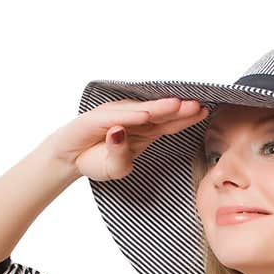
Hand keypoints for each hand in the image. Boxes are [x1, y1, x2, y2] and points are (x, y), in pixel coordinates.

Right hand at [45, 97, 209, 181]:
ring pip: (141, 111)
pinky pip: (116, 117)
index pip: (170, 124)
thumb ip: (121, 157)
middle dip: (179, 109)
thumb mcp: (115, 169)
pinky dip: (130, 115)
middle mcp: (133, 121)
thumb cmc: (96, 161)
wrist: (70, 159)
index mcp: (145, 132)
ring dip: (159, 107)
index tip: (203, 111)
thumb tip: (120, 134)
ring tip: (177, 105)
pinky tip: (145, 114)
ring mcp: (115, 117)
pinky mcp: (96, 119)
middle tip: (197, 104)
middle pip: (160, 114)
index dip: (186, 118)